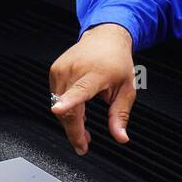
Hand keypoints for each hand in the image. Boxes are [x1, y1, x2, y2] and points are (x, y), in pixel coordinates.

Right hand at [49, 24, 136, 154]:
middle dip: (74, 131)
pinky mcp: (54, 70)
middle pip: (68, 108)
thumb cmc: (117, 62)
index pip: (80, 90)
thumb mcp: (126, 90)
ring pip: (59, 107)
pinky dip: (65, 109)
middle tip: (84, 144)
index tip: (59, 109)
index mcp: (95, 73)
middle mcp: (75, 70)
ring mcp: (61, 69)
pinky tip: (77, 110)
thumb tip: (121, 137)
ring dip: (70, 122)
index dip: (68, 102)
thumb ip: (120, 116)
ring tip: (84, 127)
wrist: (105, 37)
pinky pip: (56, 98)